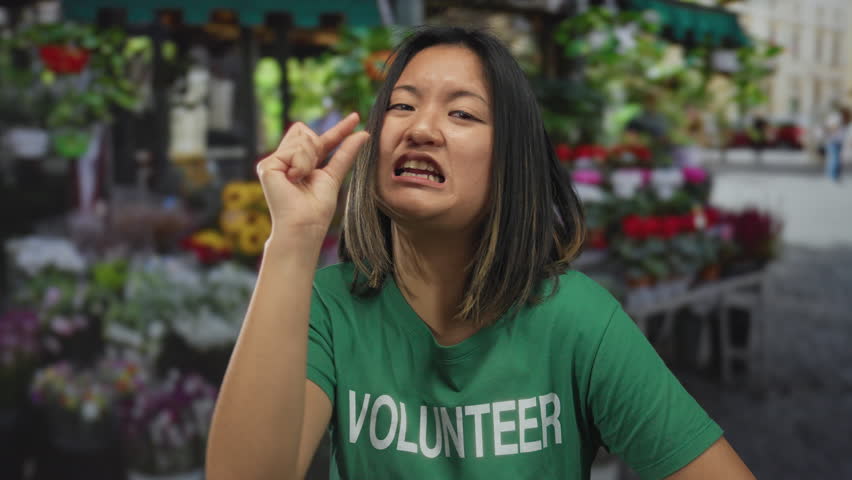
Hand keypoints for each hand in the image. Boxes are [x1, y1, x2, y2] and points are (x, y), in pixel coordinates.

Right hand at [256, 113, 369, 237]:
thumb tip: (363, 133)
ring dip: (309, 159)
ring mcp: (274, 162)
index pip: (319, 139)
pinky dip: (301, 164)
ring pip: (301, 138)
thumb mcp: (334, 175)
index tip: (356, 118)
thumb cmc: (317, 208)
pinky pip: (294, 150)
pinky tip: (293, 179)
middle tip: (311, 172)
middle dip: (316, 147)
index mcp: (300, 163)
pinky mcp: (267, 166)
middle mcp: (284, 160)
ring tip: (300, 179)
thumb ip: (346, 153)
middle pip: (304, 131)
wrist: (305, 224)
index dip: (338, 129)